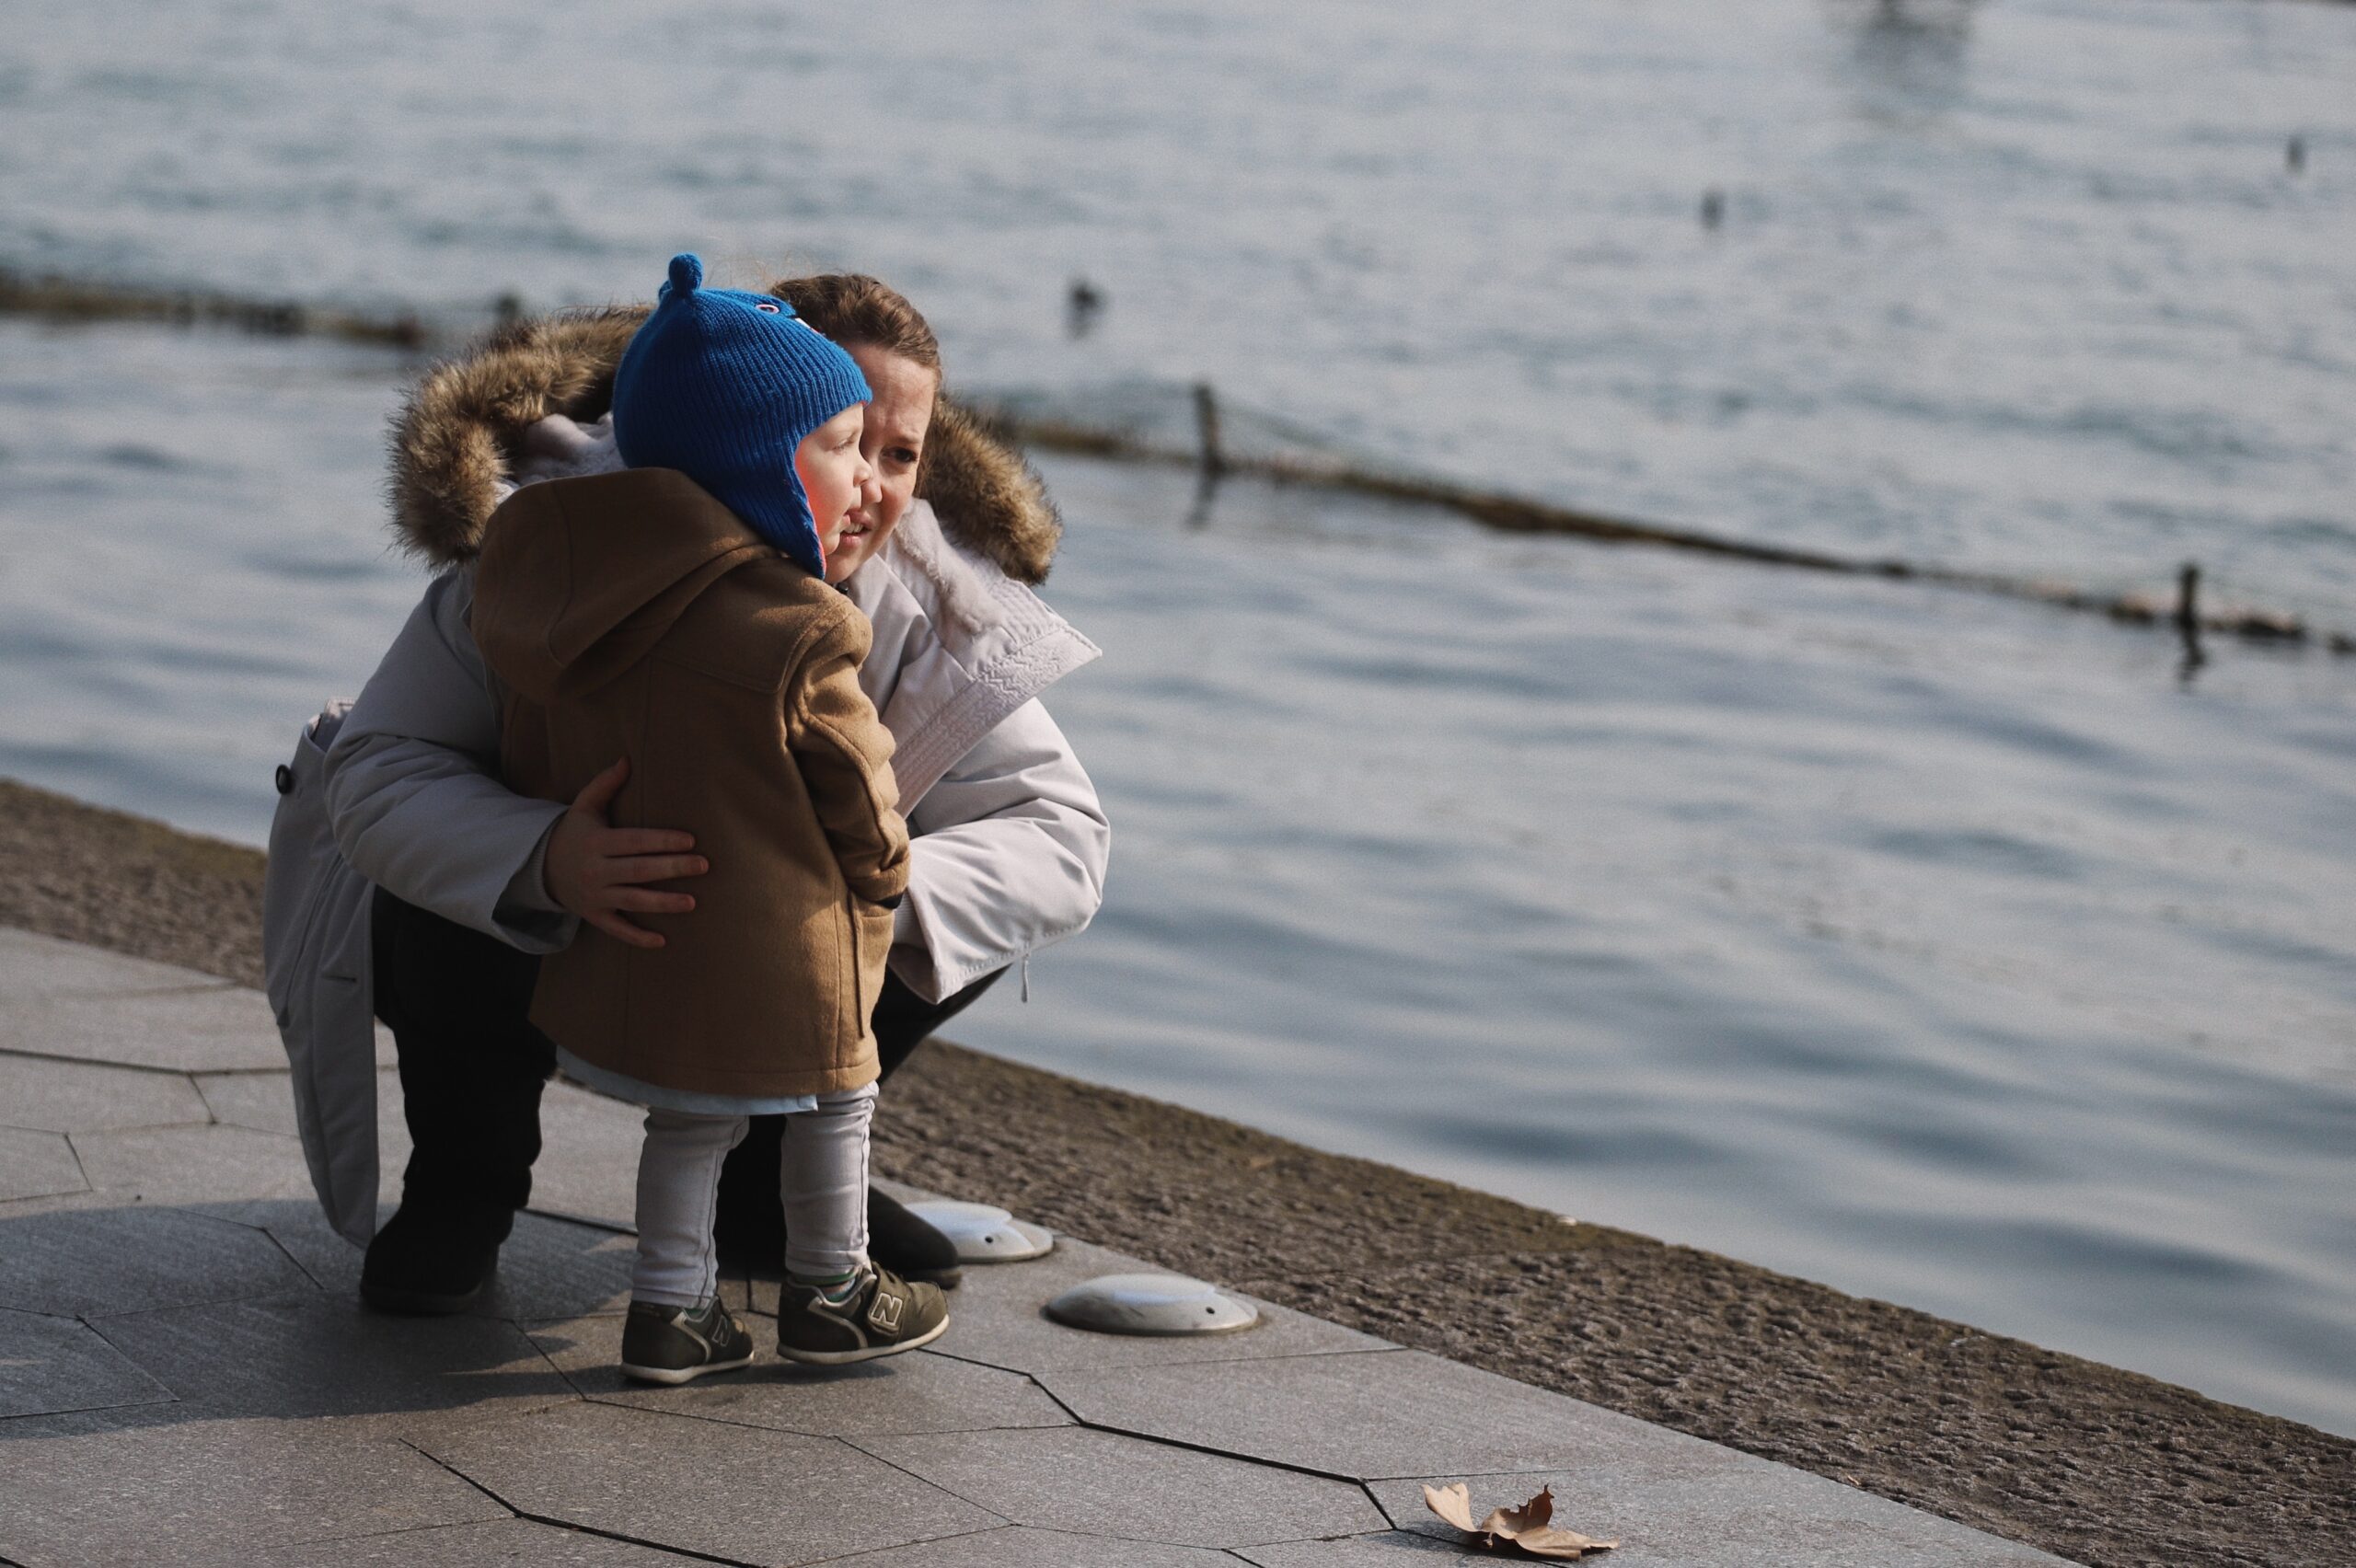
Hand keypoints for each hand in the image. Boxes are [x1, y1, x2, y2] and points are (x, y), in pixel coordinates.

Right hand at [542, 757, 707, 949]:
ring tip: (692, 903)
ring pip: (633, 901)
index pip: (635, 842)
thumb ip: (605, 784)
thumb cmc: (575, 833)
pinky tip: (663, 941)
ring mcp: (595, 896)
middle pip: (638, 871)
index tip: (691, 840)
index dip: (662, 841)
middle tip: (704, 866)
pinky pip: (618, 930)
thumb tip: (627, 759)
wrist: (541, 868)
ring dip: (663, 904)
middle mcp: (595, 871)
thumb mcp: (584, 806)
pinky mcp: (595, 916)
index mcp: (597, 843)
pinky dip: (638, 937)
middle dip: (672, 868)